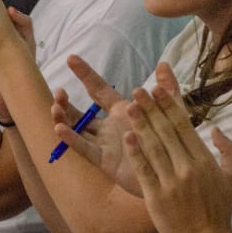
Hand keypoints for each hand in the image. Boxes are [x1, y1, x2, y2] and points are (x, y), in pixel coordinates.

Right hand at [52, 56, 181, 195]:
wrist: (175, 174)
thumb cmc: (173, 142)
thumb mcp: (172, 112)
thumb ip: (168, 89)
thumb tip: (163, 63)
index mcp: (122, 111)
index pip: (98, 89)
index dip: (85, 74)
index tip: (71, 58)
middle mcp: (109, 127)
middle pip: (80, 112)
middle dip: (66, 101)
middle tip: (59, 93)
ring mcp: (105, 144)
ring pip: (77, 129)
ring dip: (64, 118)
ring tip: (56, 108)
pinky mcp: (105, 161)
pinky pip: (85, 148)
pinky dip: (71, 138)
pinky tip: (60, 128)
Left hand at [123, 80, 231, 232]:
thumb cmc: (219, 208)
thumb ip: (229, 150)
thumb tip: (215, 129)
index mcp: (204, 160)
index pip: (184, 125)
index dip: (169, 105)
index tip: (158, 89)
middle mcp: (187, 167)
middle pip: (165, 131)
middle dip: (151, 108)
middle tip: (138, 90)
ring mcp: (170, 182)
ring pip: (153, 146)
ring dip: (140, 124)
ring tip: (130, 106)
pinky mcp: (155, 196)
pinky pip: (144, 170)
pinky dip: (135, 152)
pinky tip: (127, 136)